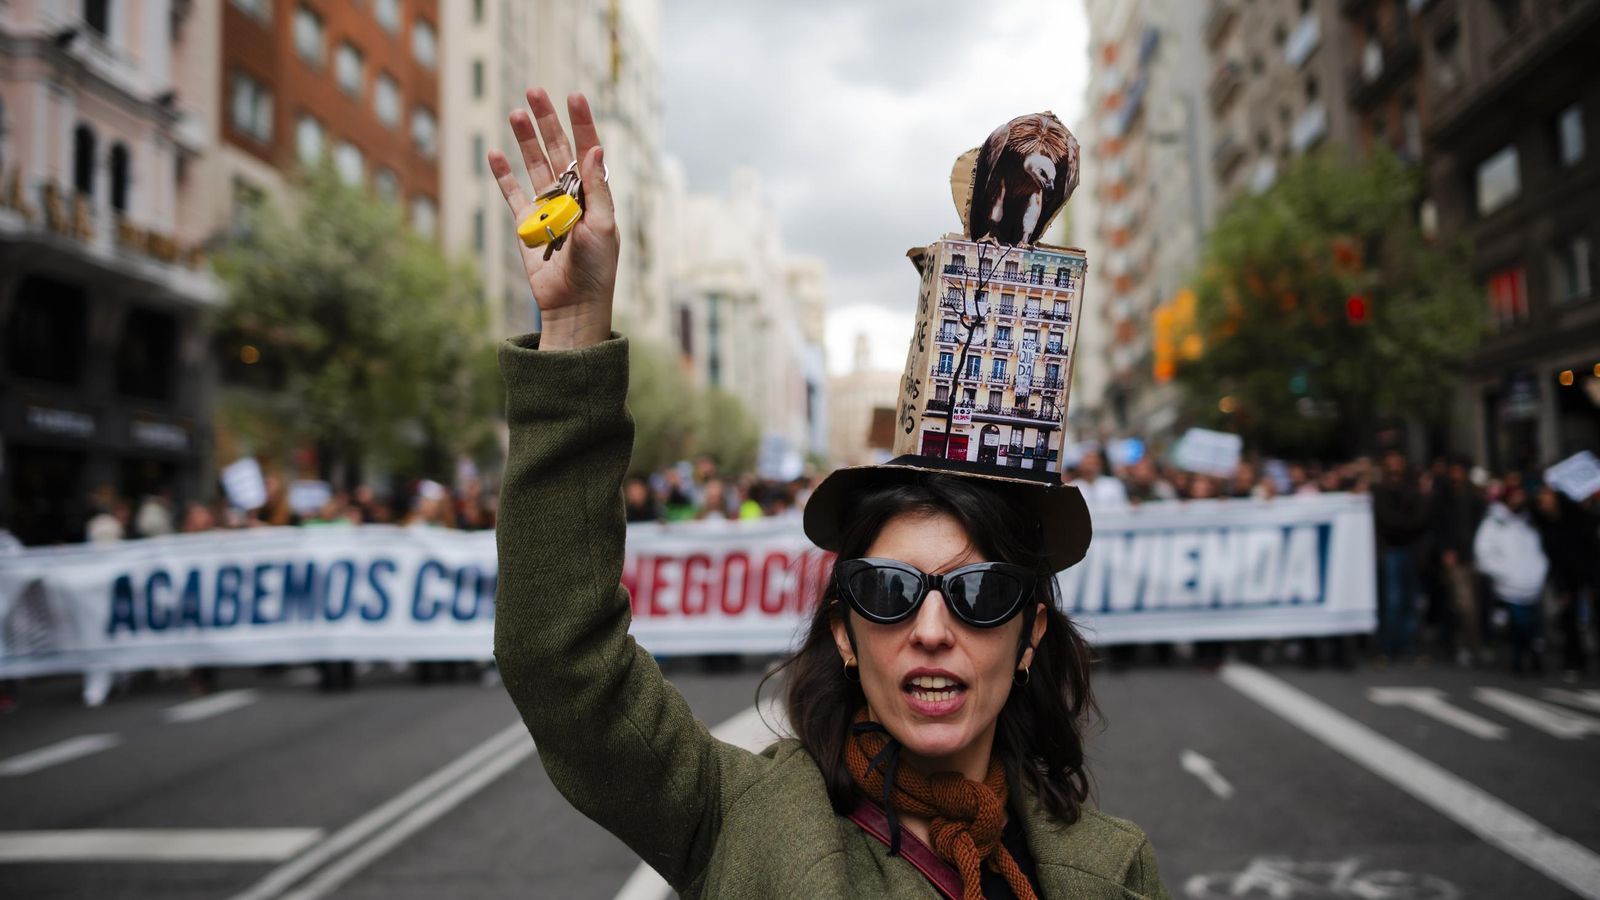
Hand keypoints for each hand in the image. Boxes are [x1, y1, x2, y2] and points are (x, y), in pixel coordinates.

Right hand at [488, 89, 617, 349]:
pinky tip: (495, 153)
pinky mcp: (526, 224)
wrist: (573, 303)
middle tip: (535, 92)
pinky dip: (503, 174)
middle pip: (557, 149)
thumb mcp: (602, 226)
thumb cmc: (595, 268)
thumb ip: (597, 188)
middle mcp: (571, 196)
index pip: (587, 150)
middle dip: (547, 121)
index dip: (581, 123)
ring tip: (515, 113)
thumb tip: (595, 149)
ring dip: (525, 140)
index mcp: (593, 194)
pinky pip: (512, 194)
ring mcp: (547, 208)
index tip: (574, 96)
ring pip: (534, 165)